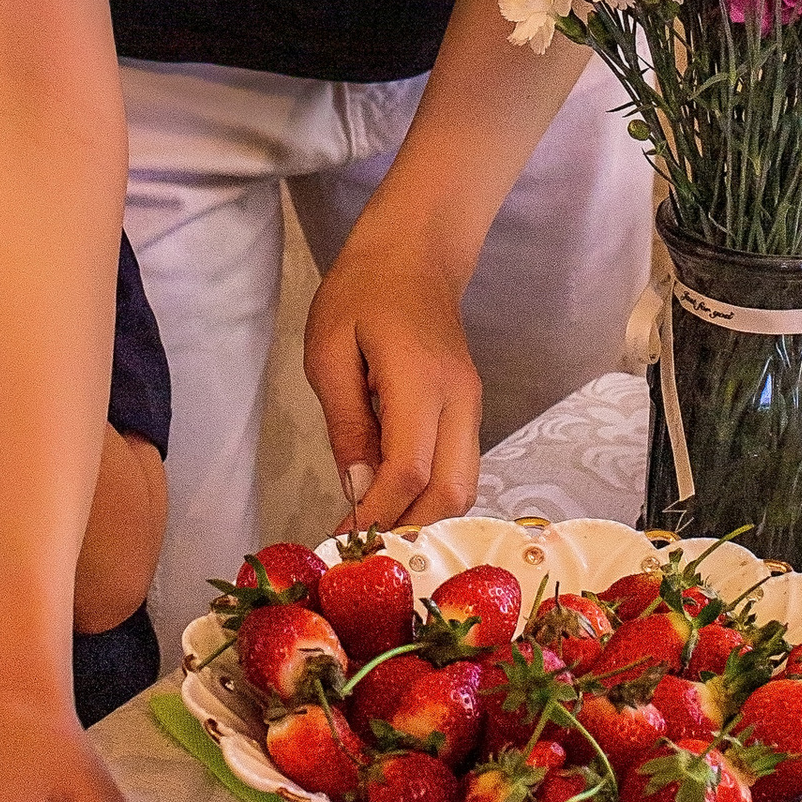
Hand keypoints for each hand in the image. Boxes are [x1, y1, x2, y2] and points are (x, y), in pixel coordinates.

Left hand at [302, 226, 482, 528]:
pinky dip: (432, 494)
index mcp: (419, 381)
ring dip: (425, 517)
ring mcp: (472, 403)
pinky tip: (395, 501)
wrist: (414, 251)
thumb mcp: (329, 352)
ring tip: (377, 533)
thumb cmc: (361, 292)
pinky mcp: (469, 406)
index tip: (344, 542)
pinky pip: (460, 465)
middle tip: (364, 550)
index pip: (409, 470)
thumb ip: (347, 424)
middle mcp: (460, 399)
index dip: (379, 514)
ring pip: (465, 484)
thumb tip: (358, 490)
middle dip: (411, 530)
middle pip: (453, 490)